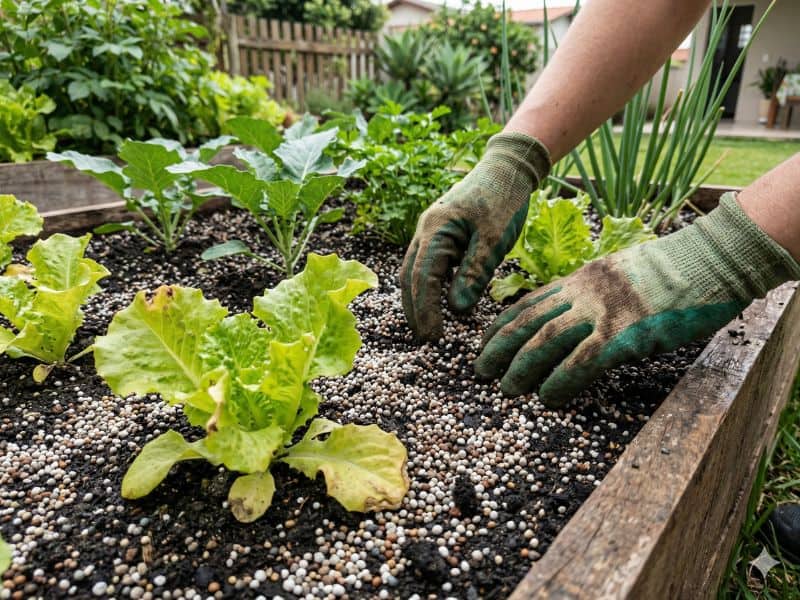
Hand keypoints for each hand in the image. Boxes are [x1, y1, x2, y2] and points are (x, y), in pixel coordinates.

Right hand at [400, 132, 549, 341]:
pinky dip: (428, 286)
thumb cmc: (504, 198)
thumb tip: (458, 309)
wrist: (507, 167)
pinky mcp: (440, 234)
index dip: (426, 311)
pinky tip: (439, 302)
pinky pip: (427, 264)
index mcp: (435, 229)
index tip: (433, 338)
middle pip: (409, 277)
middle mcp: (425, 231)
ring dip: (418, 300)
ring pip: (414, 271)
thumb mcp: (495, 237)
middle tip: (425, 340)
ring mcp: (430, 231)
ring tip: (428, 326)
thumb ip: (476, 271)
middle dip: (415, 310)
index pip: (422, 278)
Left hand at [475, 194, 799, 406]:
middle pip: (527, 322)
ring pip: (545, 342)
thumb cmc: (671, 269)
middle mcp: (582, 293)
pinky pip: (581, 362)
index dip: (502, 325)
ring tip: (506, 389)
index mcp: (580, 278)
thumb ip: (593, 294)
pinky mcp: (623, 334)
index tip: (484, 341)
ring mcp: (601, 313)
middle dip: (499, 348)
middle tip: (480, 370)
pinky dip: (560, 382)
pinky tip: (548, 398)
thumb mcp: (619, 273)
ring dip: (521, 368)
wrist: (707, 260)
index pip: (529, 302)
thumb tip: (578, 319)